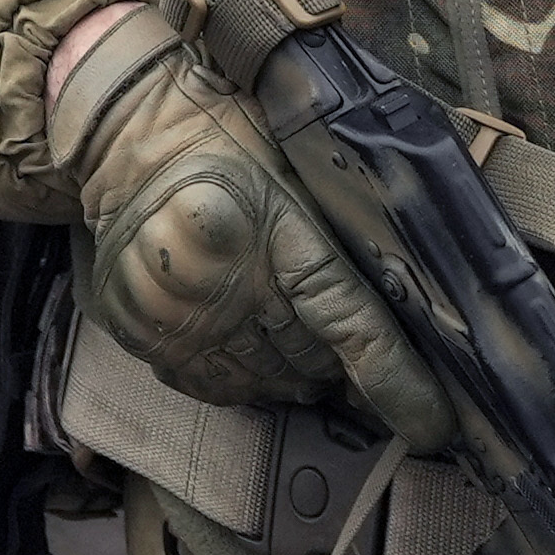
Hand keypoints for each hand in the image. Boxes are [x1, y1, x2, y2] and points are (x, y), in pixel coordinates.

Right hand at [49, 2, 455, 446]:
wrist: (123, 130)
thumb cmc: (224, 131)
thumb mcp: (299, 150)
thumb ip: (351, 214)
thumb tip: (430, 288)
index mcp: (270, 227)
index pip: (350, 324)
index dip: (395, 381)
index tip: (431, 424)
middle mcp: (221, 281)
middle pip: (312, 361)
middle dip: (340, 361)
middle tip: (344, 333)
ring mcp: (177, 317)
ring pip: (268, 382)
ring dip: (294, 370)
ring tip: (289, 324)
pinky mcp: (146, 337)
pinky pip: (217, 386)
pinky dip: (245, 374)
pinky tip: (250, 337)